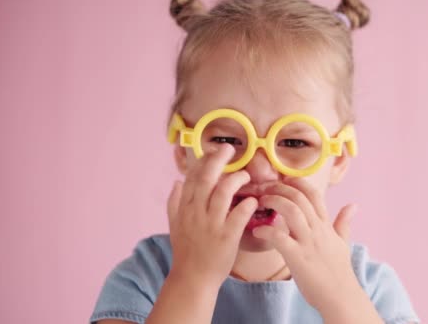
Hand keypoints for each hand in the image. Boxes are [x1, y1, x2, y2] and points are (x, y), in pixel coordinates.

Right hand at [166, 144, 258, 287]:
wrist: (192, 279)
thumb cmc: (186, 252)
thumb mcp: (174, 226)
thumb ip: (174, 202)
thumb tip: (176, 181)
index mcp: (185, 209)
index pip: (192, 177)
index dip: (204, 161)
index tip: (214, 150)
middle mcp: (196, 213)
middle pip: (206, 179)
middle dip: (218, 160)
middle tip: (229, 149)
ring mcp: (211, 225)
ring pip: (223, 192)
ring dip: (237, 180)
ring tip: (246, 176)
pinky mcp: (226, 237)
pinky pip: (238, 215)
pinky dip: (247, 205)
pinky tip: (253, 201)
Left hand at [252, 178, 359, 309]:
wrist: (340, 296)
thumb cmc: (339, 271)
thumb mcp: (343, 243)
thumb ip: (344, 222)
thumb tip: (353, 205)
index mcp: (326, 226)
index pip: (314, 195)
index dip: (298, 183)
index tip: (285, 179)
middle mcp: (318, 230)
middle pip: (300, 198)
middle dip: (281, 189)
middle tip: (265, 188)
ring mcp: (308, 243)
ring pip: (292, 211)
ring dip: (274, 202)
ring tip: (261, 202)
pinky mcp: (298, 257)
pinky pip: (280, 238)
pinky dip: (267, 231)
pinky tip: (258, 230)